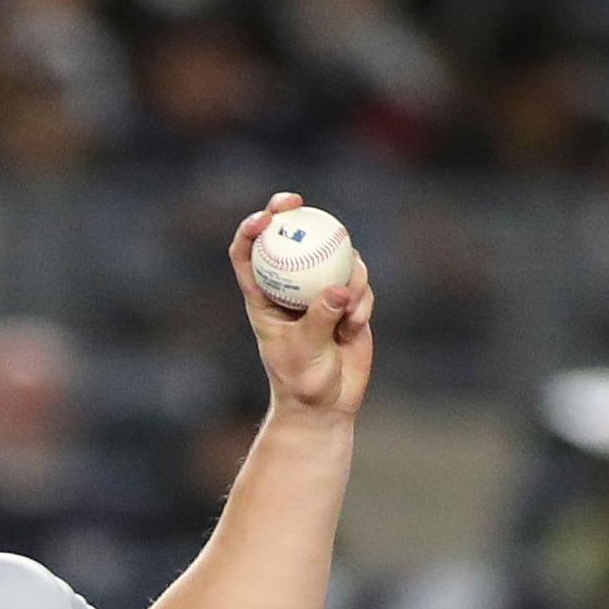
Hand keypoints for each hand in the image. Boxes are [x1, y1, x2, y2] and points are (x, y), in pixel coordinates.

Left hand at [228, 195, 373, 425]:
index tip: (265, 217)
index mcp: (264, 297)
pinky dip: (360, 300)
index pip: (248, 255)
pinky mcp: (348, 301)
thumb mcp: (305, 352)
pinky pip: (358, 285)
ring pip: (334, 258)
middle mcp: (291, 288)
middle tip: (301, 204)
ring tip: (347, 310)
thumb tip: (338, 289)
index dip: (250, 229)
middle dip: (293, 213)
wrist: (326, 404)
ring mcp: (321, 292)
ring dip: (345, 274)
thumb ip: (320, 319)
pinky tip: (356, 323)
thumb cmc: (302, 382)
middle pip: (290, 239)